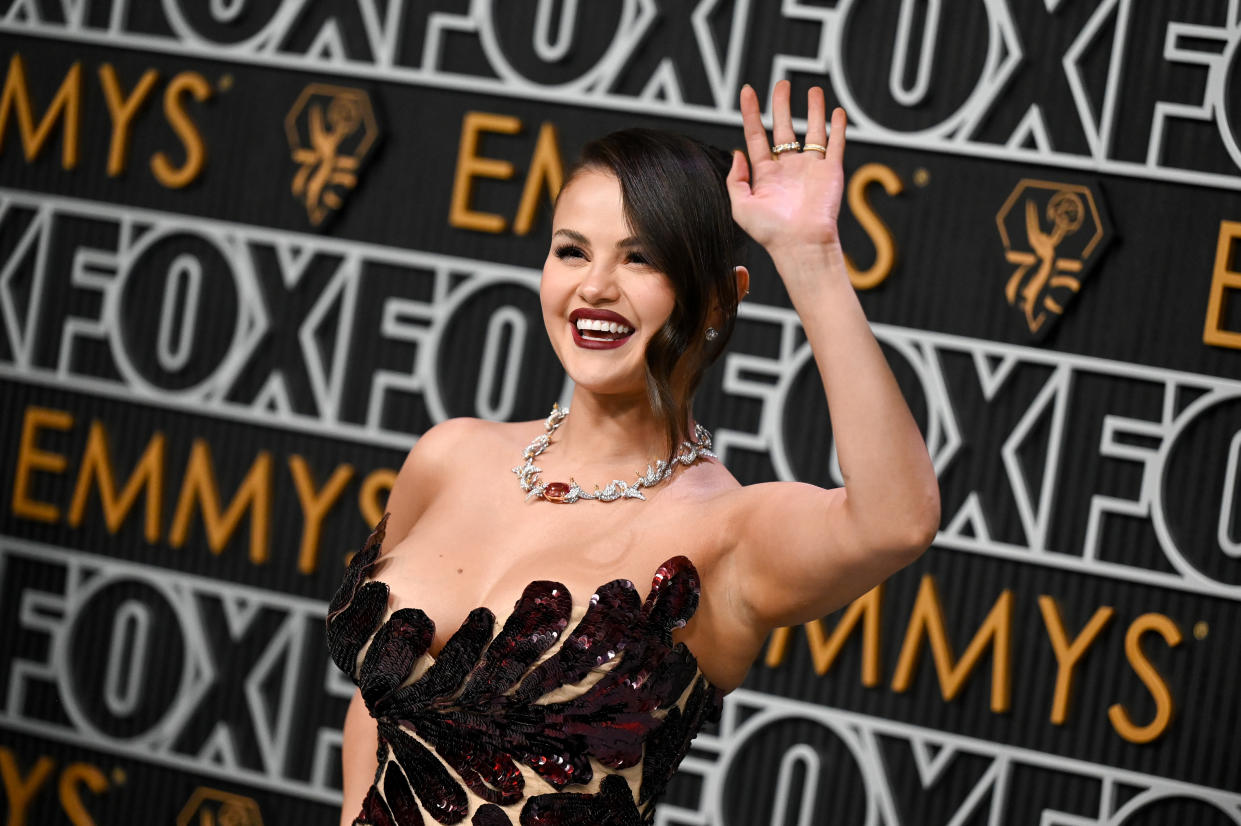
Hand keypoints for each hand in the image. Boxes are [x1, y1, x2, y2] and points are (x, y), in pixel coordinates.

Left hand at [727, 80, 846, 252]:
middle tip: (782, 84)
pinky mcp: (831, 172)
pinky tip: (836, 111)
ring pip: (812, 132)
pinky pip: (835, 144)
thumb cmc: (770, 232)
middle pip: (783, 128)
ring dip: (813, 110)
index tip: (747, 91)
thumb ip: (736, 179)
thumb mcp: (741, 206)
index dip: (751, 113)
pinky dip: (837, 128)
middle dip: (781, 105)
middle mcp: (788, 168)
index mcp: (765, 174)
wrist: (800, 245)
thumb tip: (737, 152)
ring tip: (813, 90)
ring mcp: (810, 168)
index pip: (756, 136)